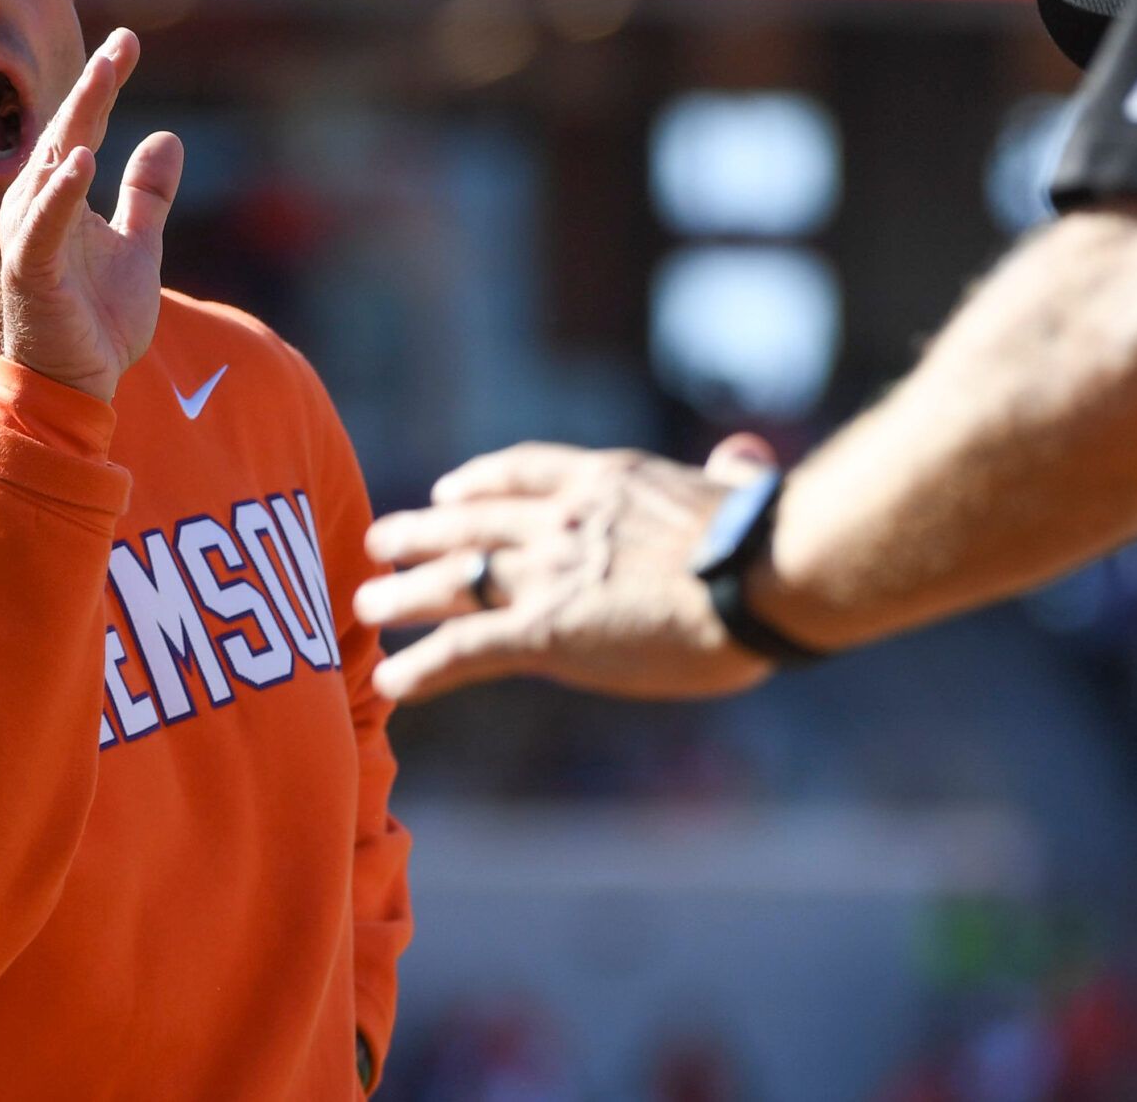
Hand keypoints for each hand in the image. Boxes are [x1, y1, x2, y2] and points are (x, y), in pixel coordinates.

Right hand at [0, 29, 183, 401]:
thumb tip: (168, 136)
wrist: (79, 386)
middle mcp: (40, 209)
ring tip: (103, 79)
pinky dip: (60, 192)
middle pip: (64, 135)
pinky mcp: (30, 271)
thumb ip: (147, 195)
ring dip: (75, 122)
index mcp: (63, 199)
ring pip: (51, 168)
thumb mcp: (138, 246)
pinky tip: (80, 161)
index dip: (104, 85)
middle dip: (92, 89)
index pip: (83, 129)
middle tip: (119, 46)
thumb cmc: (98, 320)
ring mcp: (31, 238)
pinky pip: (43, 225)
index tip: (128, 42)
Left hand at [356, 440, 778, 702]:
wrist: (760, 576)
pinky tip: (391, 682)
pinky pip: (466, 647)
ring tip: (365, 606)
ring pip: (454, 580)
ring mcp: (550, 573)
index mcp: (607, 482)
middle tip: (379, 539)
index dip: (478, 481)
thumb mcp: (742, 491)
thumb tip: (744, 454)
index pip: (523, 472)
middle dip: (421, 532)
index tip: (449, 488)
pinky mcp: (547, 630)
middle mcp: (564, 520)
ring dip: (404, 594)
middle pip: (472, 521)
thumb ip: (730, 472)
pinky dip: (423, 665)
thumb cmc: (771, 541)